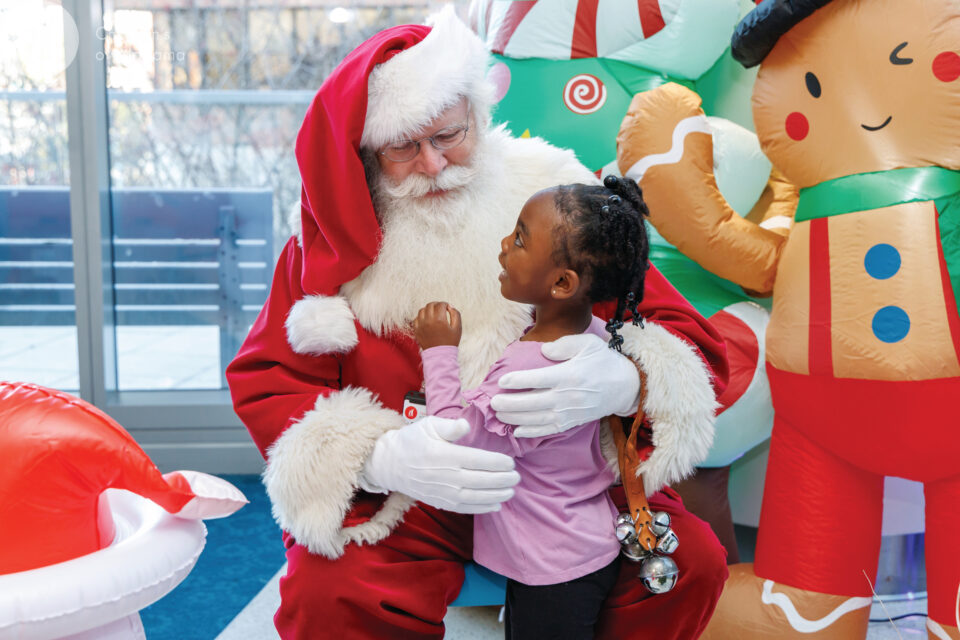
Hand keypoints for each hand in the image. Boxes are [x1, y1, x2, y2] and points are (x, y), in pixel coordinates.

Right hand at [360, 415, 519, 513]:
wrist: (390, 464)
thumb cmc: (412, 440)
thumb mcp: (429, 426)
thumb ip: (450, 426)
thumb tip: (466, 426)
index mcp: (443, 454)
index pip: (476, 460)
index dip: (496, 463)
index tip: (510, 462)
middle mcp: (444, 475)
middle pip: (479, 480)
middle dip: (501, 480)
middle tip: (516, 477)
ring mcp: (441, 491)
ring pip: (474, 497)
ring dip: (495, 496)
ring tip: (511, 491)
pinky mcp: (439, 501)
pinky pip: (463, 508)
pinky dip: (481, 508)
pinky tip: (496, 505)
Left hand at [414, 302, 461, 348]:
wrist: (440, 356)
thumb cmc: (450, 342)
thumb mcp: (457, 328)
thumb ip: (456, 314)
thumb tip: (450, 306)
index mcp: (439, 320)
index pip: (440, 305)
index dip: (445, 304)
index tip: (447, 308)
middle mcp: (428, 321)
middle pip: (430, 305)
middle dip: (436, 305)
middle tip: (441, 309)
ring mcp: (421, 326)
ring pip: (422, 310)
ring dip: (428, 310)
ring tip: (434, 314)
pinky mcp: (416, 330)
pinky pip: (416, 318)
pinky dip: (422, 317)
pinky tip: (427, 320)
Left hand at [491, 333, 640, 437]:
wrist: (625, 386)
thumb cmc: (603, 361)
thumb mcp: (587, 343)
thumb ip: (563, 344)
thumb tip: (543, 350)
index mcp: (568, 375)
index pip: (537, 379)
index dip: (517, 381)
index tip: (502, 381)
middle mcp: (567, 396)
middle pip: (532, 402)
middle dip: (510, 404)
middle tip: (493, 403)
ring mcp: (569, 412)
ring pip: (537, 419)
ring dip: (515, 419)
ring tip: (499, 415)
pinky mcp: (572, 422)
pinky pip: (548, 430)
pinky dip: (531, 432)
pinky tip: (516, 431)